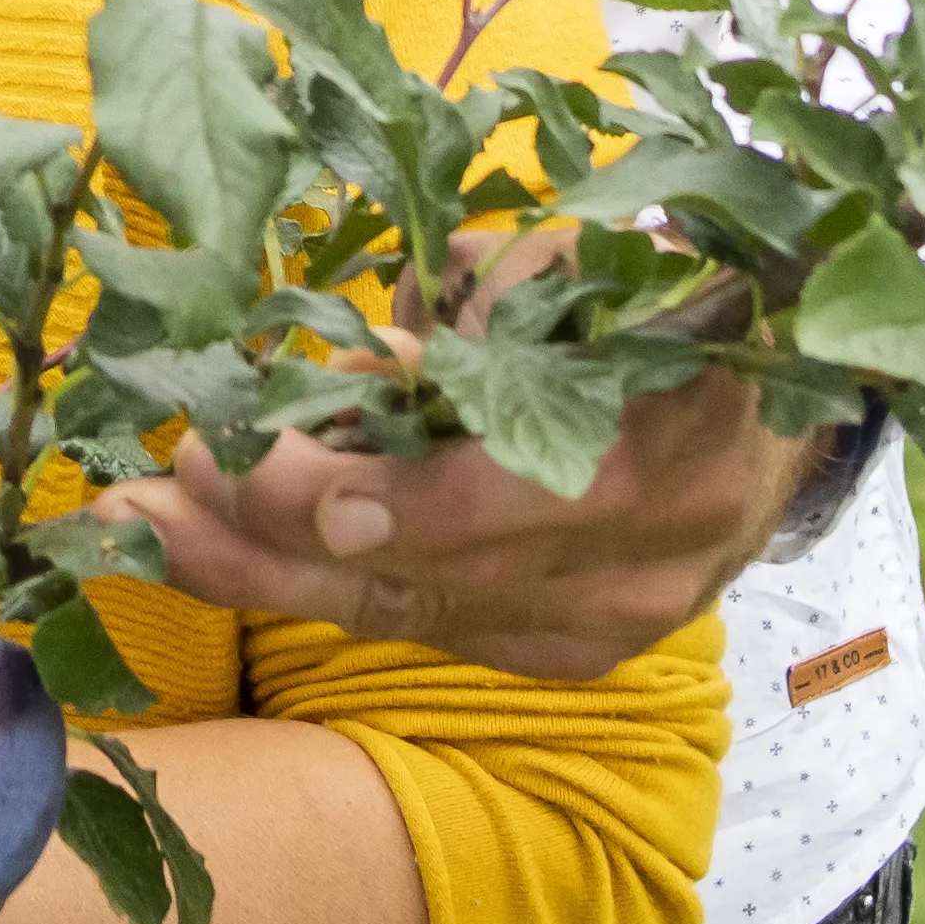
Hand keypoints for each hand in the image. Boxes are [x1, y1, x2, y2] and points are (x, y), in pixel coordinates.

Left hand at [121, 371, 820, 685]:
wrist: (769, 423)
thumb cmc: (662, 303)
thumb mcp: (578, 269)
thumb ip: (471, 318)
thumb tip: (343, 366)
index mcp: (674, 426)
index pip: (511, 488)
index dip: (380, 492)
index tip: (256, 462)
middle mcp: (647, 551)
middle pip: (439, 571)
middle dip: (281, 538)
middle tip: (160, 498)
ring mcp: (612, 621)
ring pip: (416, 611)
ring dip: (273, 572)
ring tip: (155, 528)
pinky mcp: (573, 654)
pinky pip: (430, 628)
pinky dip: (329, 590)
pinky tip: (231, 558)